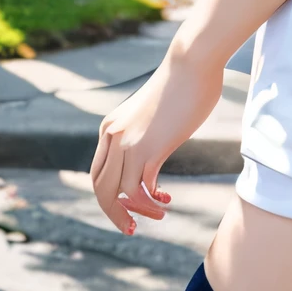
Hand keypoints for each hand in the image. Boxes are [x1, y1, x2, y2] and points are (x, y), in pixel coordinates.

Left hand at [90, 49, 225, 232]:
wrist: (192, 63)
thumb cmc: (181, 83)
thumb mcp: (151, 113)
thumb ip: (146, 133)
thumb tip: (156, 149)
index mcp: (110, 127)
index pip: (98, 173)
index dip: (111, 195)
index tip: (133, 204)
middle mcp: (112, 136)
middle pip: (100, 189)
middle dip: (115, 212)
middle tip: (133, 227)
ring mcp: (129, 143)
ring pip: (119, 193)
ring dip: (138, 211)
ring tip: (159, 214)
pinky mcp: (149, 147)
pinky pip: (141, 188)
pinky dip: (150, 202)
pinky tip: (165, 202)